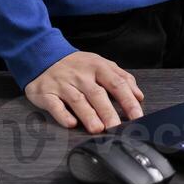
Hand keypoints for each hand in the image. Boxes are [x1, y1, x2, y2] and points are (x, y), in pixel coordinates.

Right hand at [24, 50, 144, 133]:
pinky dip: (62, 114)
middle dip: (108, 111)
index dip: (128, 100)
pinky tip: (70, 123)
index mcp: (98, 67)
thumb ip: (121, 78)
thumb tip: (139, 96)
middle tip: (116, 127)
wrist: (44, 55)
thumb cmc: (78, 65)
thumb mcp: (101, 64)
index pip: (116, 83)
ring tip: (97, 128)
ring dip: (88, 115)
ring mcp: (63, 83)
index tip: (137, 116)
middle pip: (97, 94)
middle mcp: (81, 75)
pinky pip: (54, 104)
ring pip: (77, 100)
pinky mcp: (46, 92)